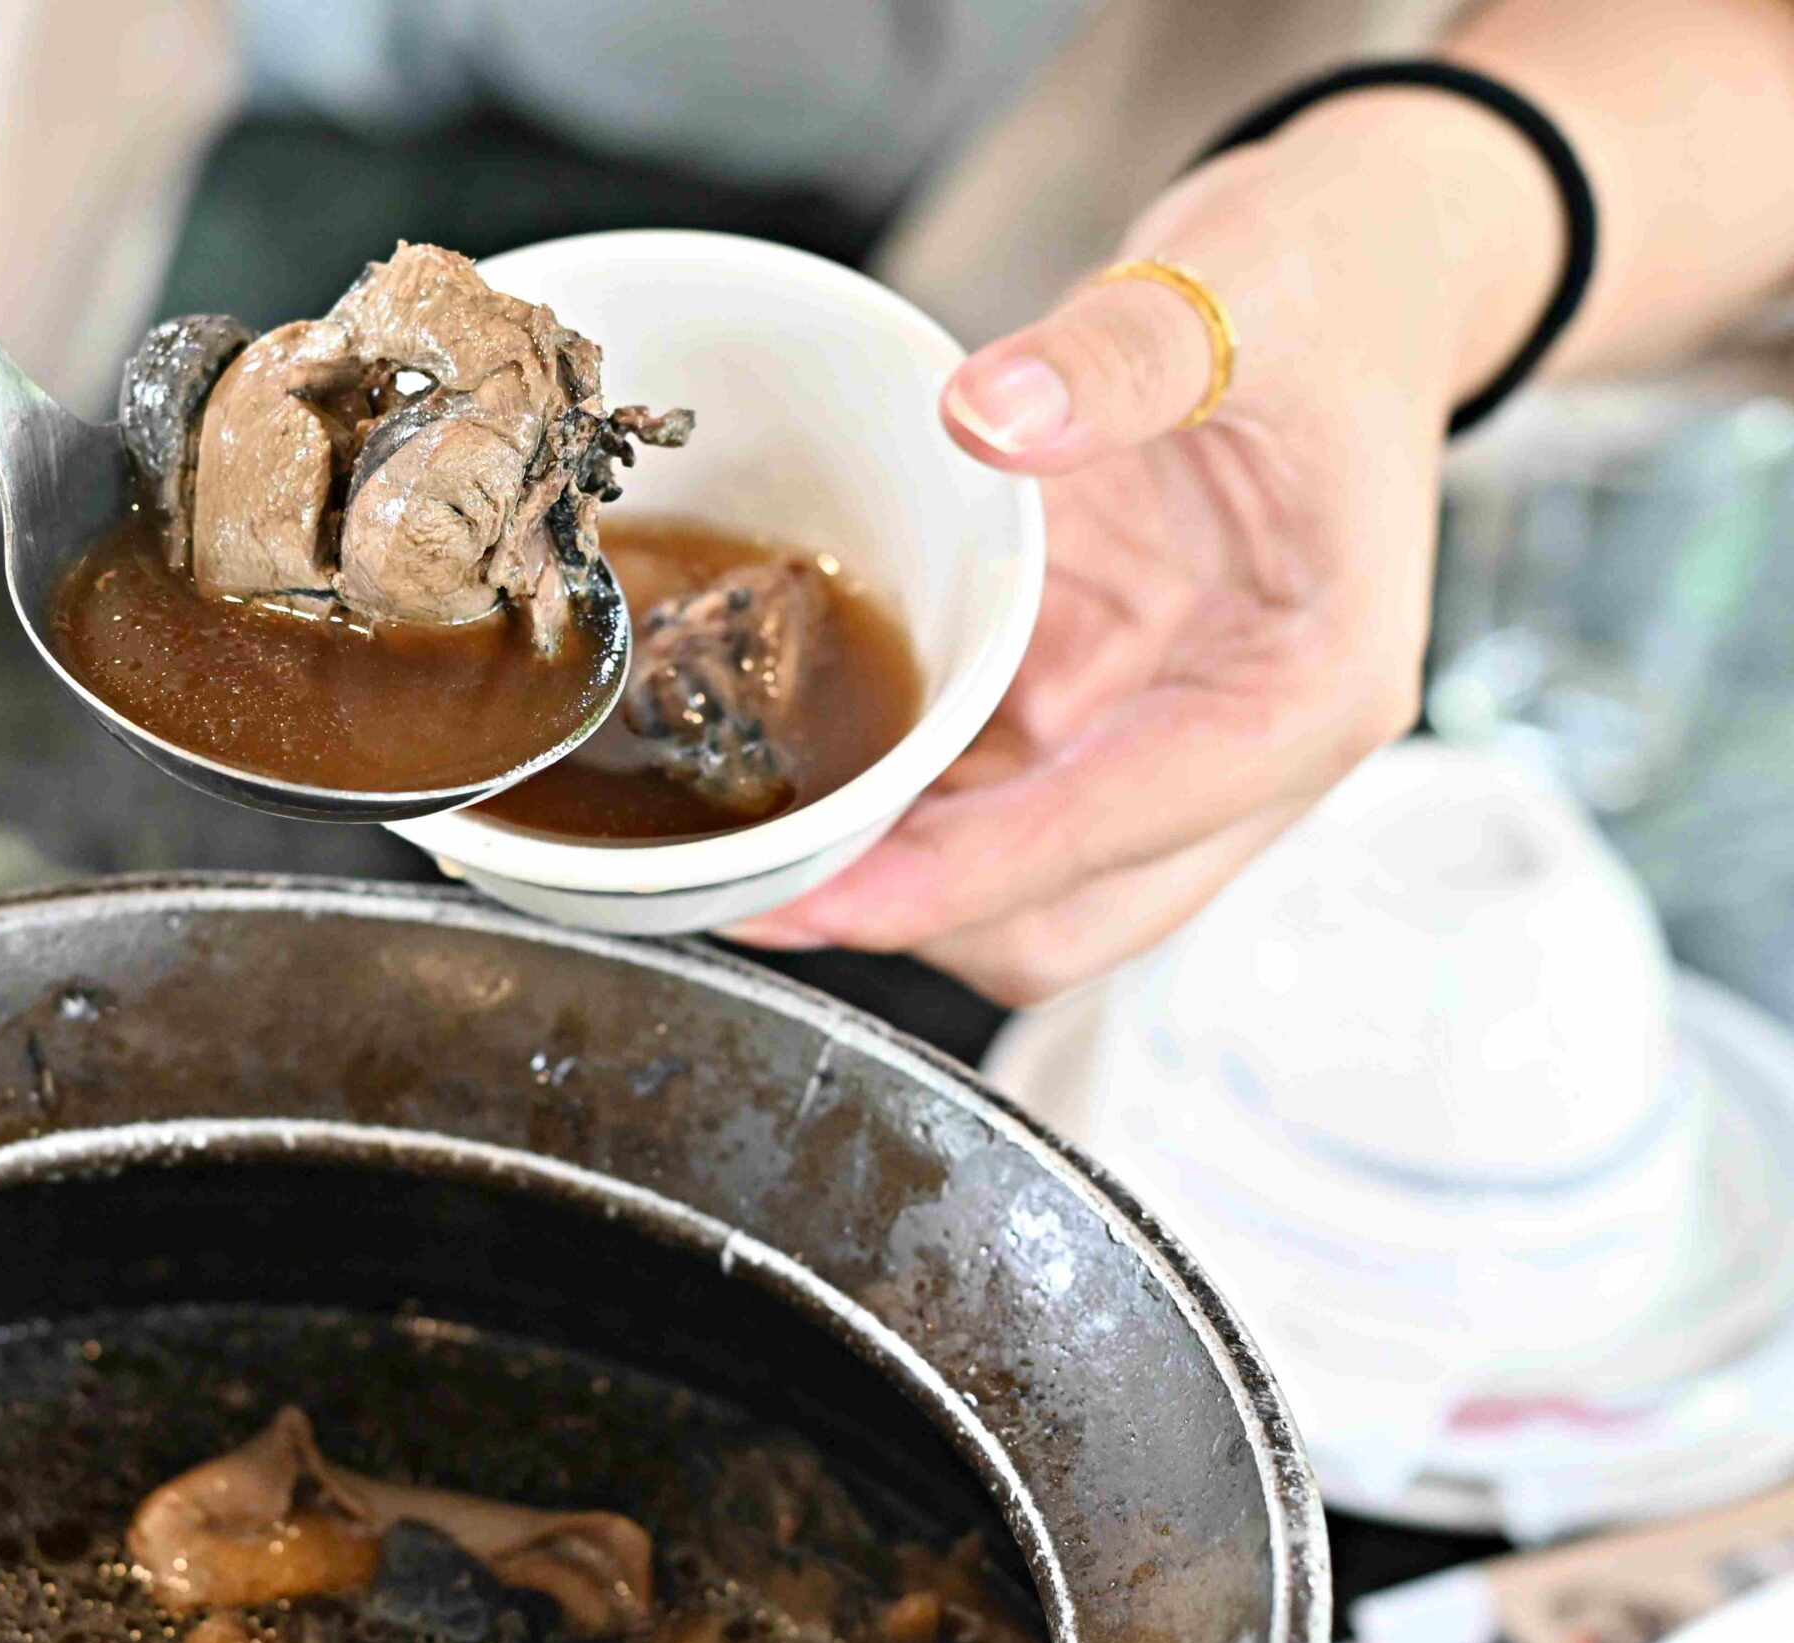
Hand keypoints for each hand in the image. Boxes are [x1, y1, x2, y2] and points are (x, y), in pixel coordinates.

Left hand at [730, 99, 1559, 1002]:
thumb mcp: (1236, 288)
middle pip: (1065, 920)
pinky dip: (897, 798)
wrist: (1355, 267)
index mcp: (1308, 689)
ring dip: (887, 870)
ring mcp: (1162, 735)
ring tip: (742, 833)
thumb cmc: (1326, 291)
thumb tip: (990, 416)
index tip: (819, 894)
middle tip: (745, 883)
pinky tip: (795, 755)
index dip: (954, 880)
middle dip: (909, 918)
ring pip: (1013, 885)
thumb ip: (1117, 357)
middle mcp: (1242, 747)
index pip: (1113, 836)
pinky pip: (985, 797)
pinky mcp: (1099, 701)